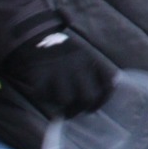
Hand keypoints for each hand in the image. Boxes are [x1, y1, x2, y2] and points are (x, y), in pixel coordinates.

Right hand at [0, 29, 116, 118]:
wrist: (39, 36)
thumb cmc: (65, 54)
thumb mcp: (85, 55)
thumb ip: (96, 73)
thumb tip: (99, 98)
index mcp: (92, 60)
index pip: (107, 85)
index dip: (102, 100)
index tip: (92, 108)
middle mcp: (78, 64)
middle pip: (88, 98)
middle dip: (81, 109)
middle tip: (73, 112)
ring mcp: (59, 69)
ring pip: (66, 100)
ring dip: (62, 105)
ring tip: (58, 101)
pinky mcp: (40, 74)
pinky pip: (44, 95)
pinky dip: (44, 97)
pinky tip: (45, 92)